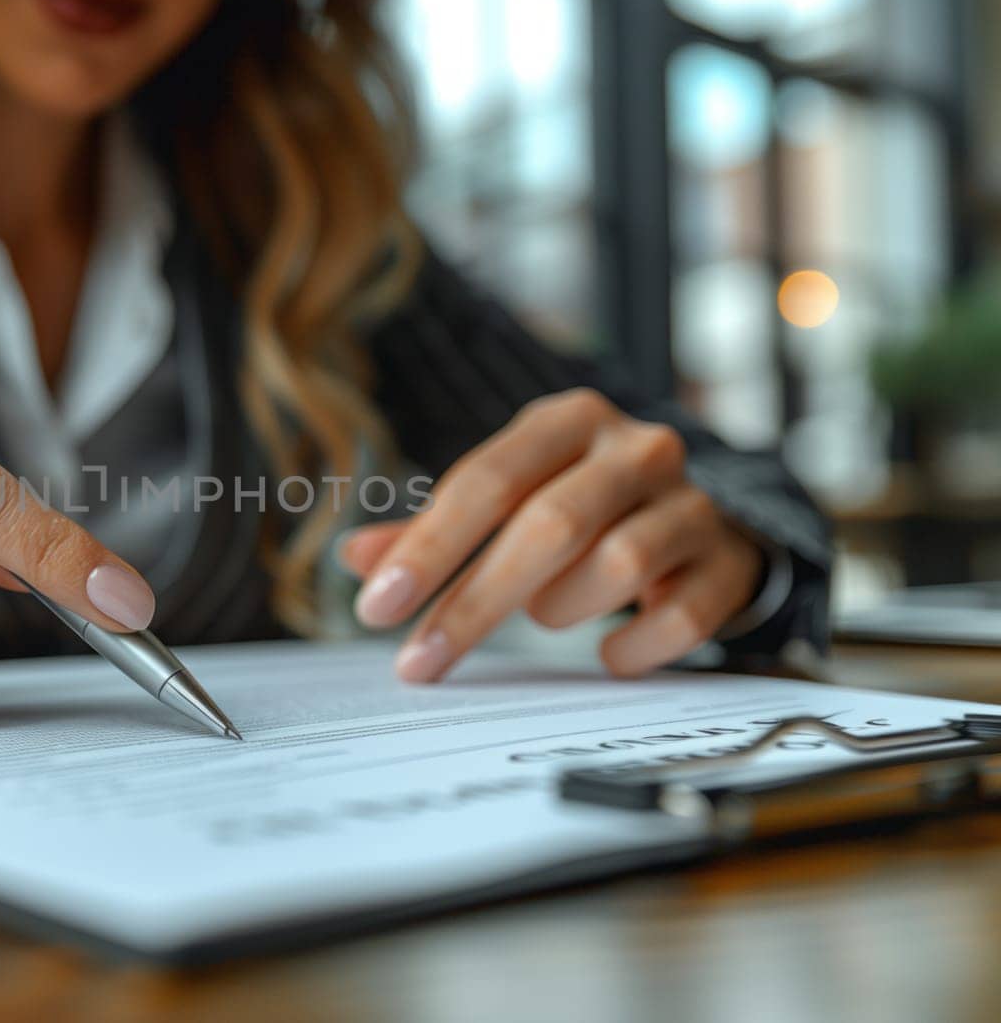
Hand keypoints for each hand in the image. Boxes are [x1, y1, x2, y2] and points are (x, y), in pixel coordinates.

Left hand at [341, 388, 763, 680]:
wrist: (698, 527)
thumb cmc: (579, 513)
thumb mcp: (505, 505)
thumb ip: (431, 532)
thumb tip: (356, 560)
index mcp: (567, 421)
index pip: (485, 480)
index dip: (427, 548)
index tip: (377, 609)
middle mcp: (636, 448)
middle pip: (549, 525)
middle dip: (474, 603)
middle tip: (419, 662)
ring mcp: (691, 502)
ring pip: (616, 566)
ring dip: (562, 609)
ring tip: (548, 613)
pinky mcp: (728, 562)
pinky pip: (677, 617)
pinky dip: (630, 647)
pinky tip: (608, 652)